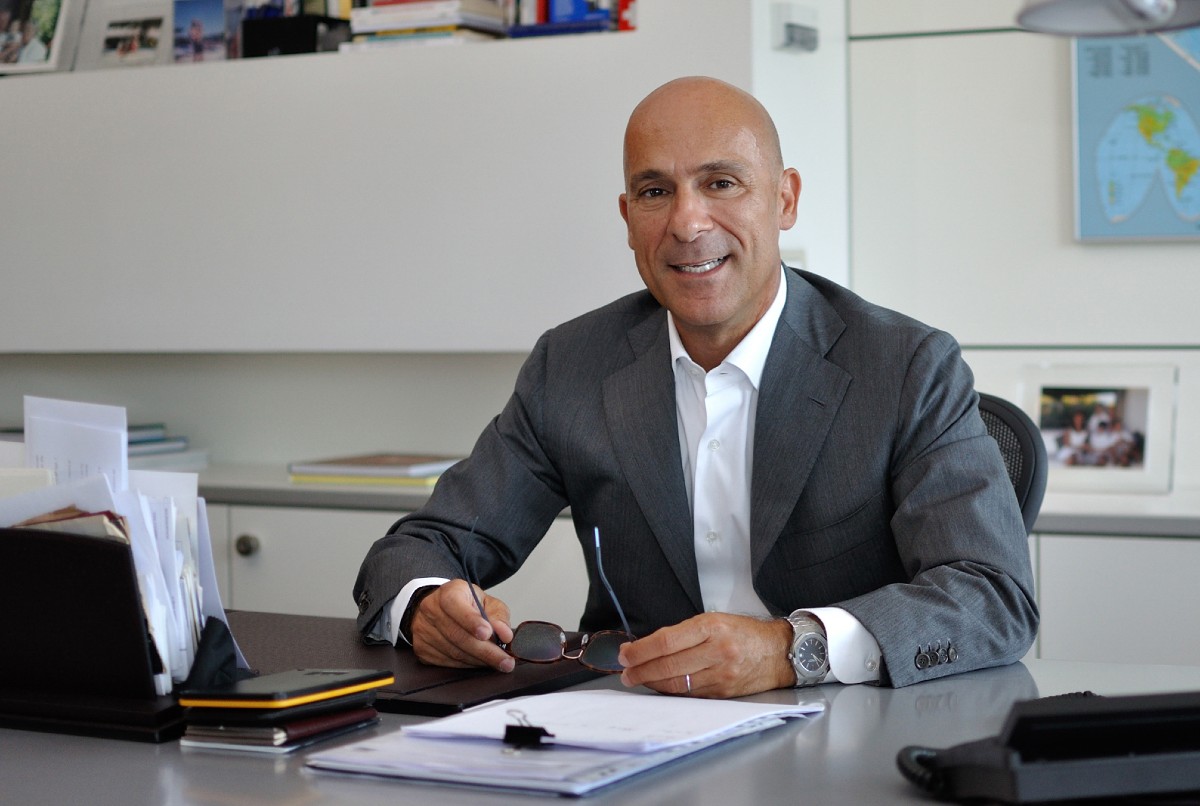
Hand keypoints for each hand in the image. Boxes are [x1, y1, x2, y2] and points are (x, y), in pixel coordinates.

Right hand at [410, 579, 515, 671]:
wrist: (439, 609)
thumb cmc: (466, 604)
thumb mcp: (486, 601)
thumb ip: (498, 615)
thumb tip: (505, 634)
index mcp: (448, 593)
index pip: (455, 605)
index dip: (471, 621)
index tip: (487, 633)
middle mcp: (431, 610)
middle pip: (457, 635)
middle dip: (485, 651)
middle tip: (505, 661)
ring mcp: (423, 631)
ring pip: (454, 652)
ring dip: (479, 661)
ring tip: (497, 663)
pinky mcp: (422, 649)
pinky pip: (447, 662)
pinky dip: (467, 665)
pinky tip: (480, 663)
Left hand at [617, 613, 794, 698]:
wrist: (778, 652)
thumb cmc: (744, 633)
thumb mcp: (715, 620)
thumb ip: (684, 633)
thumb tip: (649, 646)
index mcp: (712, 627)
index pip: (666, 641)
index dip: (641, 650)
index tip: (626, 654)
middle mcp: (717, 651)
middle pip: (668, 665)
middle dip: (641, 670)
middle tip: (626, 672)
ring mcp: (721, 674)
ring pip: (677, 684)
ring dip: (652, 683)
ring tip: (638, 679)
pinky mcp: (724, 693)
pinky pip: (691, 694)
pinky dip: (672, 691)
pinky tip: (661, 687)